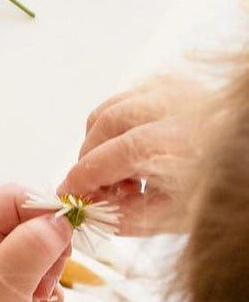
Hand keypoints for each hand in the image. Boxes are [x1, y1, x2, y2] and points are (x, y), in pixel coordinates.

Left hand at [0, 186, 72, 301]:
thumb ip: (35, 243)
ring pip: (35, 254)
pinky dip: (43, 296)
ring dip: (48, 276)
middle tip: (45, 280)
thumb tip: (63, 219)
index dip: (43, 211)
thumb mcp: (2, 279)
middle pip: (27, 224)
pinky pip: (34, 280)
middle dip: (47, 251)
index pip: (11, 198)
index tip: (68, 235)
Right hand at [59, 74, 213, 234]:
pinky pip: (126, 97)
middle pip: (108, 123)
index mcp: (181, 144)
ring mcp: (176, 91)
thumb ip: (126, 216)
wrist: (242, 162)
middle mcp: (178, 109)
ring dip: (99, 139)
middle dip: (88, 157)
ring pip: (112, 106)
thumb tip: (88, 208)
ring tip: (116, 170)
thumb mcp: (173, 217)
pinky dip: (115, 123)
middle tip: (92, 185)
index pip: (113, 155)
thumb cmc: (214, 191)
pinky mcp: (174, 84)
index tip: (69, 193)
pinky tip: (130, 149)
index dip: (83, 176)